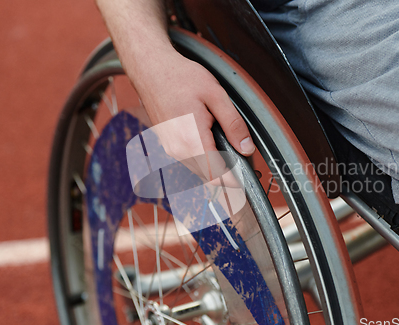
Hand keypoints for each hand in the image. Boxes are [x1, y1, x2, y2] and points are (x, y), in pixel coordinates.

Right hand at [131, 49, 255, 186]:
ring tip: (227, 147)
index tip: (246, 177)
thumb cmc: (180, 77)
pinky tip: (210, 141)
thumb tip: (246, 148)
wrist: (151, 69)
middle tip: (242, 159)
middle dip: (226, 173)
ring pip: (198, 170)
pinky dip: (203, 158)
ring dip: (214, 166)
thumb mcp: (216, 96)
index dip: (234, 180)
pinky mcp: (167, 144)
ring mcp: (169, 149)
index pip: (216, 177)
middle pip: (207, 177)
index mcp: (191, 140)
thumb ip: (233, 125)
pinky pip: (189, 160)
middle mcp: (177, 150)